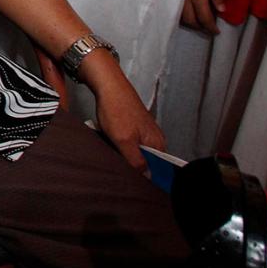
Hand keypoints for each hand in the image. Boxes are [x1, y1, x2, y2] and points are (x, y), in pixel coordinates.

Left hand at [86, 54, 163, 172]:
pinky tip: (111, 139)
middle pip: (146, 161)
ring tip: (113, 148)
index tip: (133, 181)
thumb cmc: (117, 109)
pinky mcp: (134, 126)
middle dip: (132, 164)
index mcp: (158, 143)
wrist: (108, 85)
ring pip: (135, 152)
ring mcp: (144, 131)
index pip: (158, 169)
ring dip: (123, 153)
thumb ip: (136, 160)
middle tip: (118, 163)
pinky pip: (128, 142)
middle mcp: (155, 138)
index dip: (146, 177)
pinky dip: (119, 143)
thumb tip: (146, 177)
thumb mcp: (124, 141)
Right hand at [181, 0, 224, 33]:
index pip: (205, 18)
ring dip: (191, 22)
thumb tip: (221, 10)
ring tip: (198, 20)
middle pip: (191, 21)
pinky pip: (174, 11)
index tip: (216, 32)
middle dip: (200, 27)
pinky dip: (182, 16)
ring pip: (181, 18)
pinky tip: (186, 12)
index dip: (211, 27)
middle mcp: (184, 1)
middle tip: (208, 27)